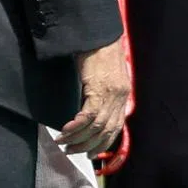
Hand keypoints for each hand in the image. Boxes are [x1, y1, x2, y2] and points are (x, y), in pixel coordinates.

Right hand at [57, 39, 130, 156]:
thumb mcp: (107, 75)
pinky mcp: (98, 87)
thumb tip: (94, 111)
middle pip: (106, 130)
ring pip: (96, 126)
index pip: (116, 127)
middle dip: (88, 146)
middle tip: (72, 151)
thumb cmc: (100, 52)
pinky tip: (65, 130)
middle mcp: (120, 95)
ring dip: (78, 138)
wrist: (99, 33)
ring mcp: (111, 92)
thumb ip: (106, 93)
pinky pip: (87, 115)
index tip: (90, 153)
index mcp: (123, 93)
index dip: (103, 143)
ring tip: (64, 143)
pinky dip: (76, 126)